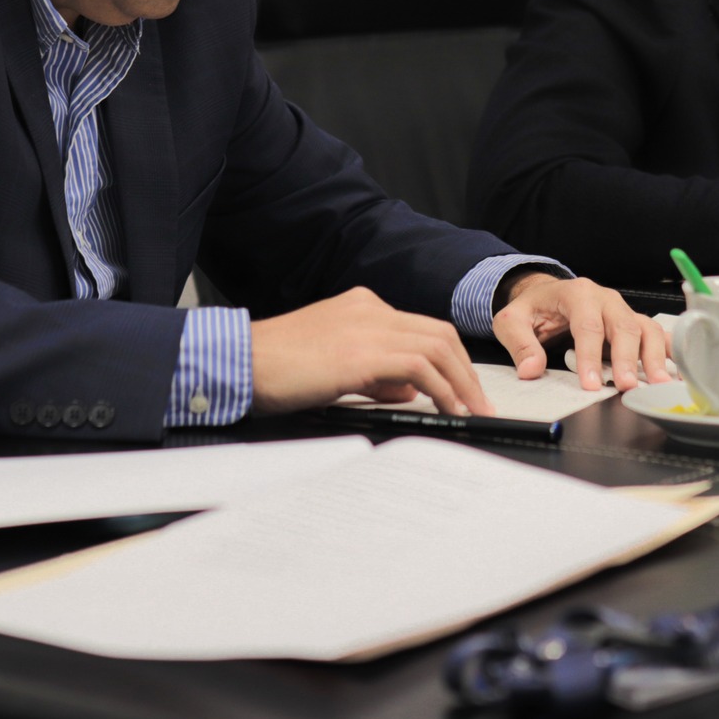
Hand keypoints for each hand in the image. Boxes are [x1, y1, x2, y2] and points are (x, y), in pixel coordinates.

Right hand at [248, 286, 492, 416]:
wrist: (240, 362)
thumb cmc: (276, 368)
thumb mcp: (334, 368)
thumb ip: (376, 375)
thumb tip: (412, 391)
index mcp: (363, 306)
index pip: (421, 328)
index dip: (450, 359)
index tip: (463, 388)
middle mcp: (370, 309)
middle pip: (439, 333)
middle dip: (466, 371)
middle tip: (478, 403)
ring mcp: (367, 328)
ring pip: (437, 347)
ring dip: (461, 383)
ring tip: (471, 412)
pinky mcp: (362, 354)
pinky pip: (420, 368)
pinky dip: (442, 390)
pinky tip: (447, 410)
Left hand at [493, 272, 669, 390]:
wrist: (546, 295)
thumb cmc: (534, 308)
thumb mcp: (512, 321)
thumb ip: (520, 344)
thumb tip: (530, 369)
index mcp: (577, 293)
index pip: (587, 325)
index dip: (591, 355)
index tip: (591, 383)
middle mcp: (606, 299)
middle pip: (623, 327)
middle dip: (627, 359)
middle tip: (626, 385)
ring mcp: (623, 310)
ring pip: (646, 329)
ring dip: (654, 357)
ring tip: (658, 383)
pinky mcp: (633, 322)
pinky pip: (656, 334)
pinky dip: (668, 351)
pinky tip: (675, 371)